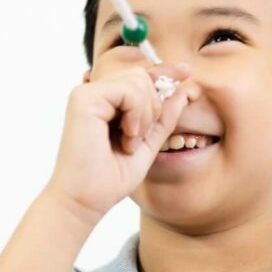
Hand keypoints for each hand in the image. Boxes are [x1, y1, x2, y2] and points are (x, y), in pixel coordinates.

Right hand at [44, 63, 191, 221]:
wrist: (85, 201)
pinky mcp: (84, 99)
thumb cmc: (110, 179)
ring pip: (138, 80)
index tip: (187, 71)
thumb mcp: (147, 145)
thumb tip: (182, 90)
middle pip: (141, 76)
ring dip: (145, 114)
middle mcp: (93, 93)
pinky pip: (128, 90)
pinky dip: (136, 114)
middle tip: (138, 139)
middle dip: (153, 107)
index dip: (163, 71)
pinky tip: (126, 137)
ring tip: (130, 141)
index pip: (138, 77)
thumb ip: (163, 118)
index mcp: (104, 103)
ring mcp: (86, 93)